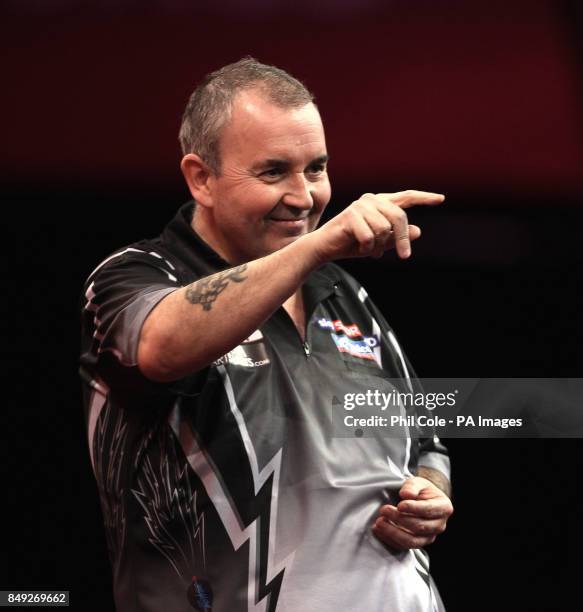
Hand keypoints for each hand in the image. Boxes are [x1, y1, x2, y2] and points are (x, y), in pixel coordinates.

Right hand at [310, 190, 443, 262]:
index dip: (424, 198)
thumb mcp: (379, 243)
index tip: (441, 199)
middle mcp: (371, 200)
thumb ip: (397, 237)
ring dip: (377, 245)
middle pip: (399, 218)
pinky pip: (369, 237)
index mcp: (379, 202)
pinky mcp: (350, 216)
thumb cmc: (352, 244)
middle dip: (402, 239)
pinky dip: (366, 248)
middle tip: (404, 256)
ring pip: (384, 229)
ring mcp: (360, 206)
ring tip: (366, 247)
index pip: (406, 197)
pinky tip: (357, 247)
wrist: (325, 248)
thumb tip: (418, 231)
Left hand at [372, 476, 452, 549]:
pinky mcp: (417, 543)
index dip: (414, 508)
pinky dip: (389, 539)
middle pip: (419, 526)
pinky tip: (378, 530)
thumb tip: (406, 494)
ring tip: (379, 522)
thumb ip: (412, 486)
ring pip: (412, 541)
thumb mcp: (418, 482)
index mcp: (443, 507)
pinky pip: (403, 547)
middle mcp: (439, 525)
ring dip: (393, 532)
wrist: (421, 501)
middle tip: (384, 510)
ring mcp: (429, 537)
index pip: (429, 510)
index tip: (399, 505)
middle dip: (399, 519)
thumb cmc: (421, 491)